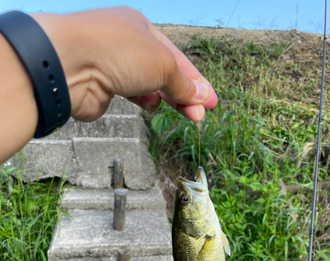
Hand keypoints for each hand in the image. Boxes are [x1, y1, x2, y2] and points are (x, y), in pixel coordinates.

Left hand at [31, 8, 216, 122]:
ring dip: (164, 98)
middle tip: (199, 116)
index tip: (210, 102)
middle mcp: (126, 44)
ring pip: (148, 86)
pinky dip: (143, 102)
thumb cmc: (117, 51)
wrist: (69, 64)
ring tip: (178, 111)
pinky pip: (129, 97)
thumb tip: (200, 96)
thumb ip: (182, 83)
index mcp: (141, 27)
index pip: (176, 57)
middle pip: (163, 73)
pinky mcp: (102, 88)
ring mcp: (113, 66)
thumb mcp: (162, 64)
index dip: (196, 80)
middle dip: (184, 95)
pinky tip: (150, 106)